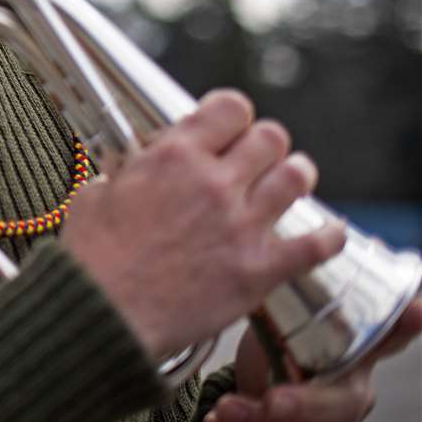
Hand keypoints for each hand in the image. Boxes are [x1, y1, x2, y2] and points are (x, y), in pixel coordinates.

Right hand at [61, 89, 345, 357]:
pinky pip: (316, 246)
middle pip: (271, 137)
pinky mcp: (258, 270)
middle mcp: (214, 183)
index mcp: (174, 157)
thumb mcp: (95, 193)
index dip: (231, 114)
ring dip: (294, 175)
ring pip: (296, 178)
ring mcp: (242, 226)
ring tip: (289, 180)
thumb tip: (136, 167)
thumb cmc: (92, 257)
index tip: (227, 125)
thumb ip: (127, 172)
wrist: (103, 313)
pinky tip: (330, 232)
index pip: (230, 108)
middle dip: (264, 143)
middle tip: (256, 157)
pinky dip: (328, 236)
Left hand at [203, 295, 421, 421]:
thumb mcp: (282, 312)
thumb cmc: (279, 341)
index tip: (416, 308)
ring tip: (224, 413)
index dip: (404, 324)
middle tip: (270, 402)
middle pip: (343, 403)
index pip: (387, 336)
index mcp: (353, 348)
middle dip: (305, 405)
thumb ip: (285, 283)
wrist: (257, 384)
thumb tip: (275, 234)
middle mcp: (353, 387)